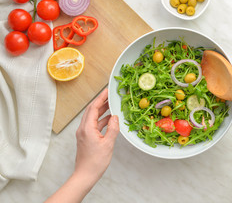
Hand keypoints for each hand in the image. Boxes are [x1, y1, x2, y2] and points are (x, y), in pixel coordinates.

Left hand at [46, 88, 119, 202]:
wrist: (85, 175)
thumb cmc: (95, 162)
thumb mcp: (108, 144)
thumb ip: (112, 128)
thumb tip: (115, 117)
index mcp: (87, 128)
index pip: (94, 108)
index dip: (101, 98)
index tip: (107, 91)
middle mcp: (83, 129)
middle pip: (91, 110)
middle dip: (100, 101)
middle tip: (109, 95)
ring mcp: (83, 133)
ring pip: (92, 117)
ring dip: (101, 110)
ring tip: (111, 105)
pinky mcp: (86, 138)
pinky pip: (93, 124)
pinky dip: (101, 120)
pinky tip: (109, 120)